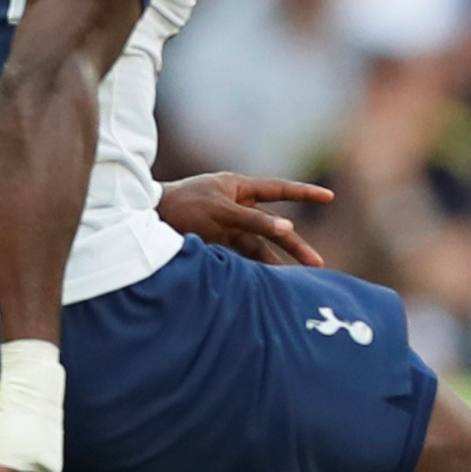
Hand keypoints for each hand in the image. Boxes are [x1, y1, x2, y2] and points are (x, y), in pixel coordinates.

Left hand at [160, 172, 331, 266]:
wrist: (141, 220)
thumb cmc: (181, 205)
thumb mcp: (220, 211)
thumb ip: (254, 220)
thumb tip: (289, 228)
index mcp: (239, 188)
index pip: (279, 189)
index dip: (305, 193)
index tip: (330, 197)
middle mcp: (236, 207)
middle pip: (274, 227)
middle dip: (295, 246)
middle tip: (317, 264)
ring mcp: (227, 227)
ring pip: (260, 246)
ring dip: (277, 263)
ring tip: (296, 282)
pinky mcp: (216, 245)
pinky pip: (242, 258)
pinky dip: (255, 270)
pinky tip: (268, 283)